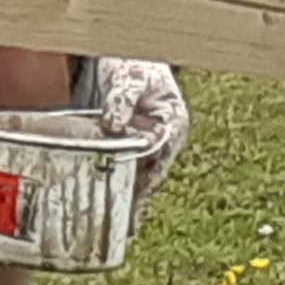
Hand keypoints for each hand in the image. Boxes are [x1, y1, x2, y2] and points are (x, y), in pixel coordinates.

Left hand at [97, 58, 188, 218]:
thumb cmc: (133, 60)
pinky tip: (111, 208)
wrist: (125, 53)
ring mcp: (148, 143)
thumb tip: (113, 126)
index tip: (138, 199)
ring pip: (140, 176)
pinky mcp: (131, 143)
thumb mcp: (129, 75)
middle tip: (128, 228)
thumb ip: (123, 97)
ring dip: (130, 200)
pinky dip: (119, 187)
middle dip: (140, 200)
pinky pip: (127, 169)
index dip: (148, 178)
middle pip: (152, 173)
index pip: (160, 156)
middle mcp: (164, 137)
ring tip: (122, 230)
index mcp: (173, 122)